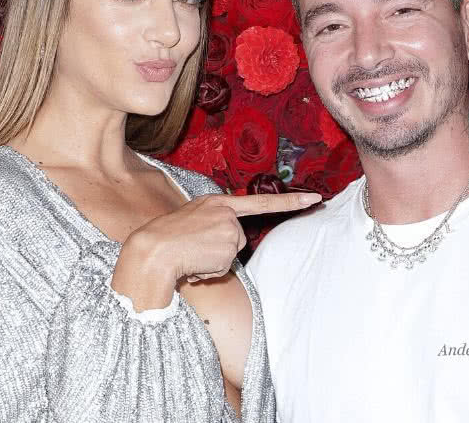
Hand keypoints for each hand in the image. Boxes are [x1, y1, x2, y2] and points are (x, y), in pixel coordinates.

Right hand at [112, 192, 320, 309]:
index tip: (316, 198)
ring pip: (231, 254)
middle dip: (219, 250)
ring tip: (191, 255)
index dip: (291, 201)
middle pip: (238, 240)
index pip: (261, 202)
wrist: (151, 250)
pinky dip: (211, 270)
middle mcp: (227, 212)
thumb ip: (213, 227)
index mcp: (216, 203)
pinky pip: (225, 267)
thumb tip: (226, 248)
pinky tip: (195, 263)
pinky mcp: (228, 247)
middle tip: (194, 249)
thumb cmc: (164, 239)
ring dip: (213, 261)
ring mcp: (230, 229)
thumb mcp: (191, 222)